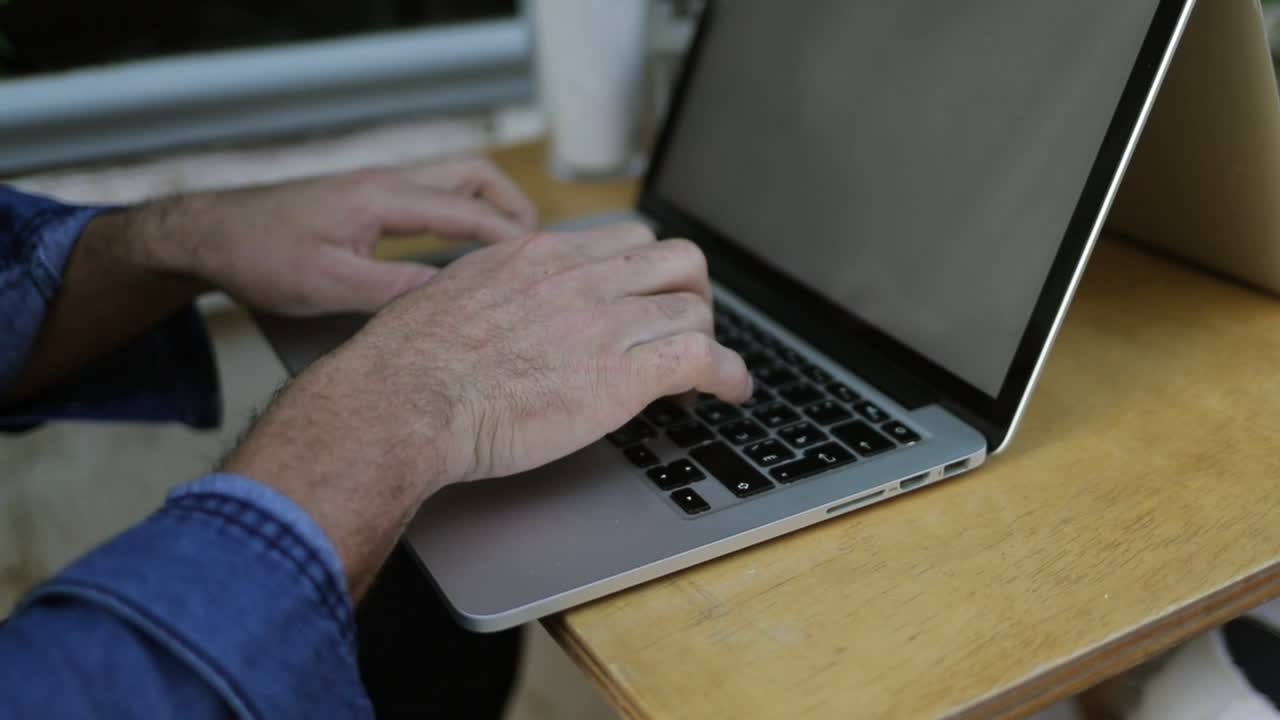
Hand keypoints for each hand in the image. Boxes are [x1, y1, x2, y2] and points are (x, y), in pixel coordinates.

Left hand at [136, 157, 537, 314]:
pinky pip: (433, 198)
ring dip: (488, 209)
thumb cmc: (261, 257)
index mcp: (382, 197)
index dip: (508, 237)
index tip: (539, 264)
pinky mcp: (368, 200)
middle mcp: (387, 182)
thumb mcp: (329, 284)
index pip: (466, 210)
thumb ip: (394, 290)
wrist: (212, 235)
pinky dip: (464, 216)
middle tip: (534, 252)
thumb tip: (453, 300)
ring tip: (509, 252)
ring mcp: (378, 187)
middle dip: (511, 209)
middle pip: (472, 178)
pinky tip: (465, 251)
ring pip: (454, 183)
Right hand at [224, 223, 751, 597]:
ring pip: (694, 307)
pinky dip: (731, 375)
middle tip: (683, 327)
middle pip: (675, 260)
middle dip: (690, 293)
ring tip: (706, 369)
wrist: (407, 399)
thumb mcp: (450, 296)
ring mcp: (605, 322)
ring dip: (708, 338)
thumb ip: (490, 292)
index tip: (646, 299)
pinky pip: (703, 359)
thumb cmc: (409, 362)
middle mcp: (580, 278)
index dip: (646, 273)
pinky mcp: (622, 374)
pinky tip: (732, 393)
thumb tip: (494, 309)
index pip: (624, 240)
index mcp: (539, 255)